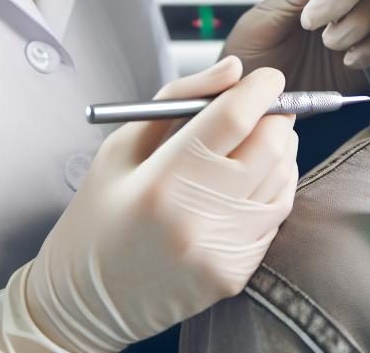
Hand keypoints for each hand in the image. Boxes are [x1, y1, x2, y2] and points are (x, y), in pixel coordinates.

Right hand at [0, 58, 297, 352]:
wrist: (87, 300)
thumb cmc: (101, 212)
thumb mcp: (123, 145)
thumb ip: (180, 98)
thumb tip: (234, 70)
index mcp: (162, 179)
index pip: (235, 119)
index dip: (261, 89)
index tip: (269, 77)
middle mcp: (197, 218)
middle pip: (269, 146)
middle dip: (276, 116)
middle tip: (265, 107)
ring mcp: (220, 252)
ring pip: (282, 180)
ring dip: (281, 150)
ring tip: (258, 139)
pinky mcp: (235, 275)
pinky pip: (275, 216)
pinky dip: (274, 187)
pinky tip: (252, 178)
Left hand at [223, 0, 369, 93]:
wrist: (250, 105)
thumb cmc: (248, 60)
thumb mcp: (259, 23)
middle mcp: (332, 4)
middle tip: (309, 22)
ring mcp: (347, 32)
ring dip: (350, 26)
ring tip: (325, 44)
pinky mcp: (357, 63)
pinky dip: (365, 51)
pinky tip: (345, 60)